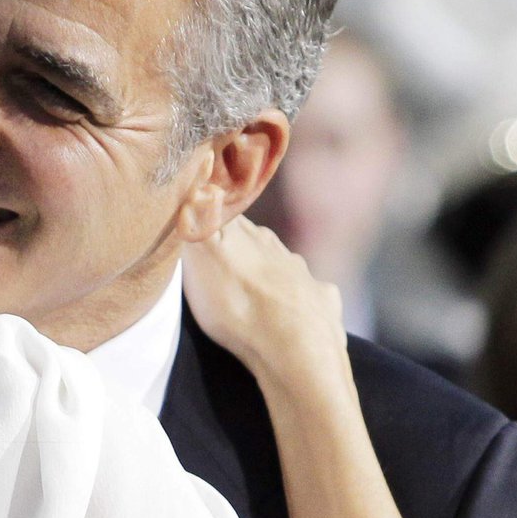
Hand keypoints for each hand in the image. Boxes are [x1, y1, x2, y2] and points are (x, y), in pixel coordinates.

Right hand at [182, 213, 346, 388]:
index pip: (223, 214)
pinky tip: (292, 312)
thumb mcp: (203, 256)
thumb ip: (198, 217)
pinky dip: (300, 299)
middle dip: (239, 249)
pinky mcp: (322, 302)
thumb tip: (197, 170)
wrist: (295, 347)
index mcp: (246, 235)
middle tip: (219, 267)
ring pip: (283, 265)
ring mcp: (303, 275)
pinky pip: (310, 294)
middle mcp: (277, 249)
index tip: (195, 228)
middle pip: (254, 241)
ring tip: (252, 295)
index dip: (209, 219)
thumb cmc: (239, 304)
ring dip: (269, 275)